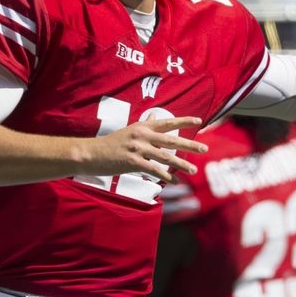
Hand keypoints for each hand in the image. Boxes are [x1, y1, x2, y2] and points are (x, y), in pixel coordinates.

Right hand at [80, 116, 205, 183]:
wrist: (91, 153)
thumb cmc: (111, 143)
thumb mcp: (129, 130)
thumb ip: (145, 124)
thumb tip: (156, 115)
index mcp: (142, 126)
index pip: (167, 122)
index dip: (184, 121)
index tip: (199, 122)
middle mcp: (142, 135)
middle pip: (171, 140)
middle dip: (189, 145)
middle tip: (204, 149)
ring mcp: (138, 148)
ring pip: (165, 157)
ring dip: (181, 164)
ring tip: (193, 170)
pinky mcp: (133, 162)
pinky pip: (154, 170)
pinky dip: (166, 176)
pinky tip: (175, 181)